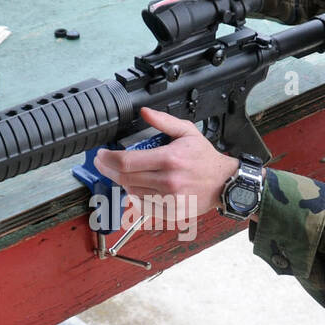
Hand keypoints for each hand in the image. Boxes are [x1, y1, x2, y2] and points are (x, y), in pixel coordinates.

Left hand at [93, 108, 239, 218]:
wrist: (224, 182)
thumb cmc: (205, 158)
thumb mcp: (187, 131)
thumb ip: (163, 121)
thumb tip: (144, 112)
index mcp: (169, 159)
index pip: (127, 162)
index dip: (108, 159)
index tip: (101, 155)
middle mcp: (168, 181)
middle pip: (124, 178)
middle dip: (107, 170)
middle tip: (101, 163)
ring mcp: (169, 199)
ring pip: (132, 192)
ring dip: (122, 183)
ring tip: (121, 173)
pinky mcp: (171, 212)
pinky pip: (144, 206)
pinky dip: (136, 197)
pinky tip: (136, 187)